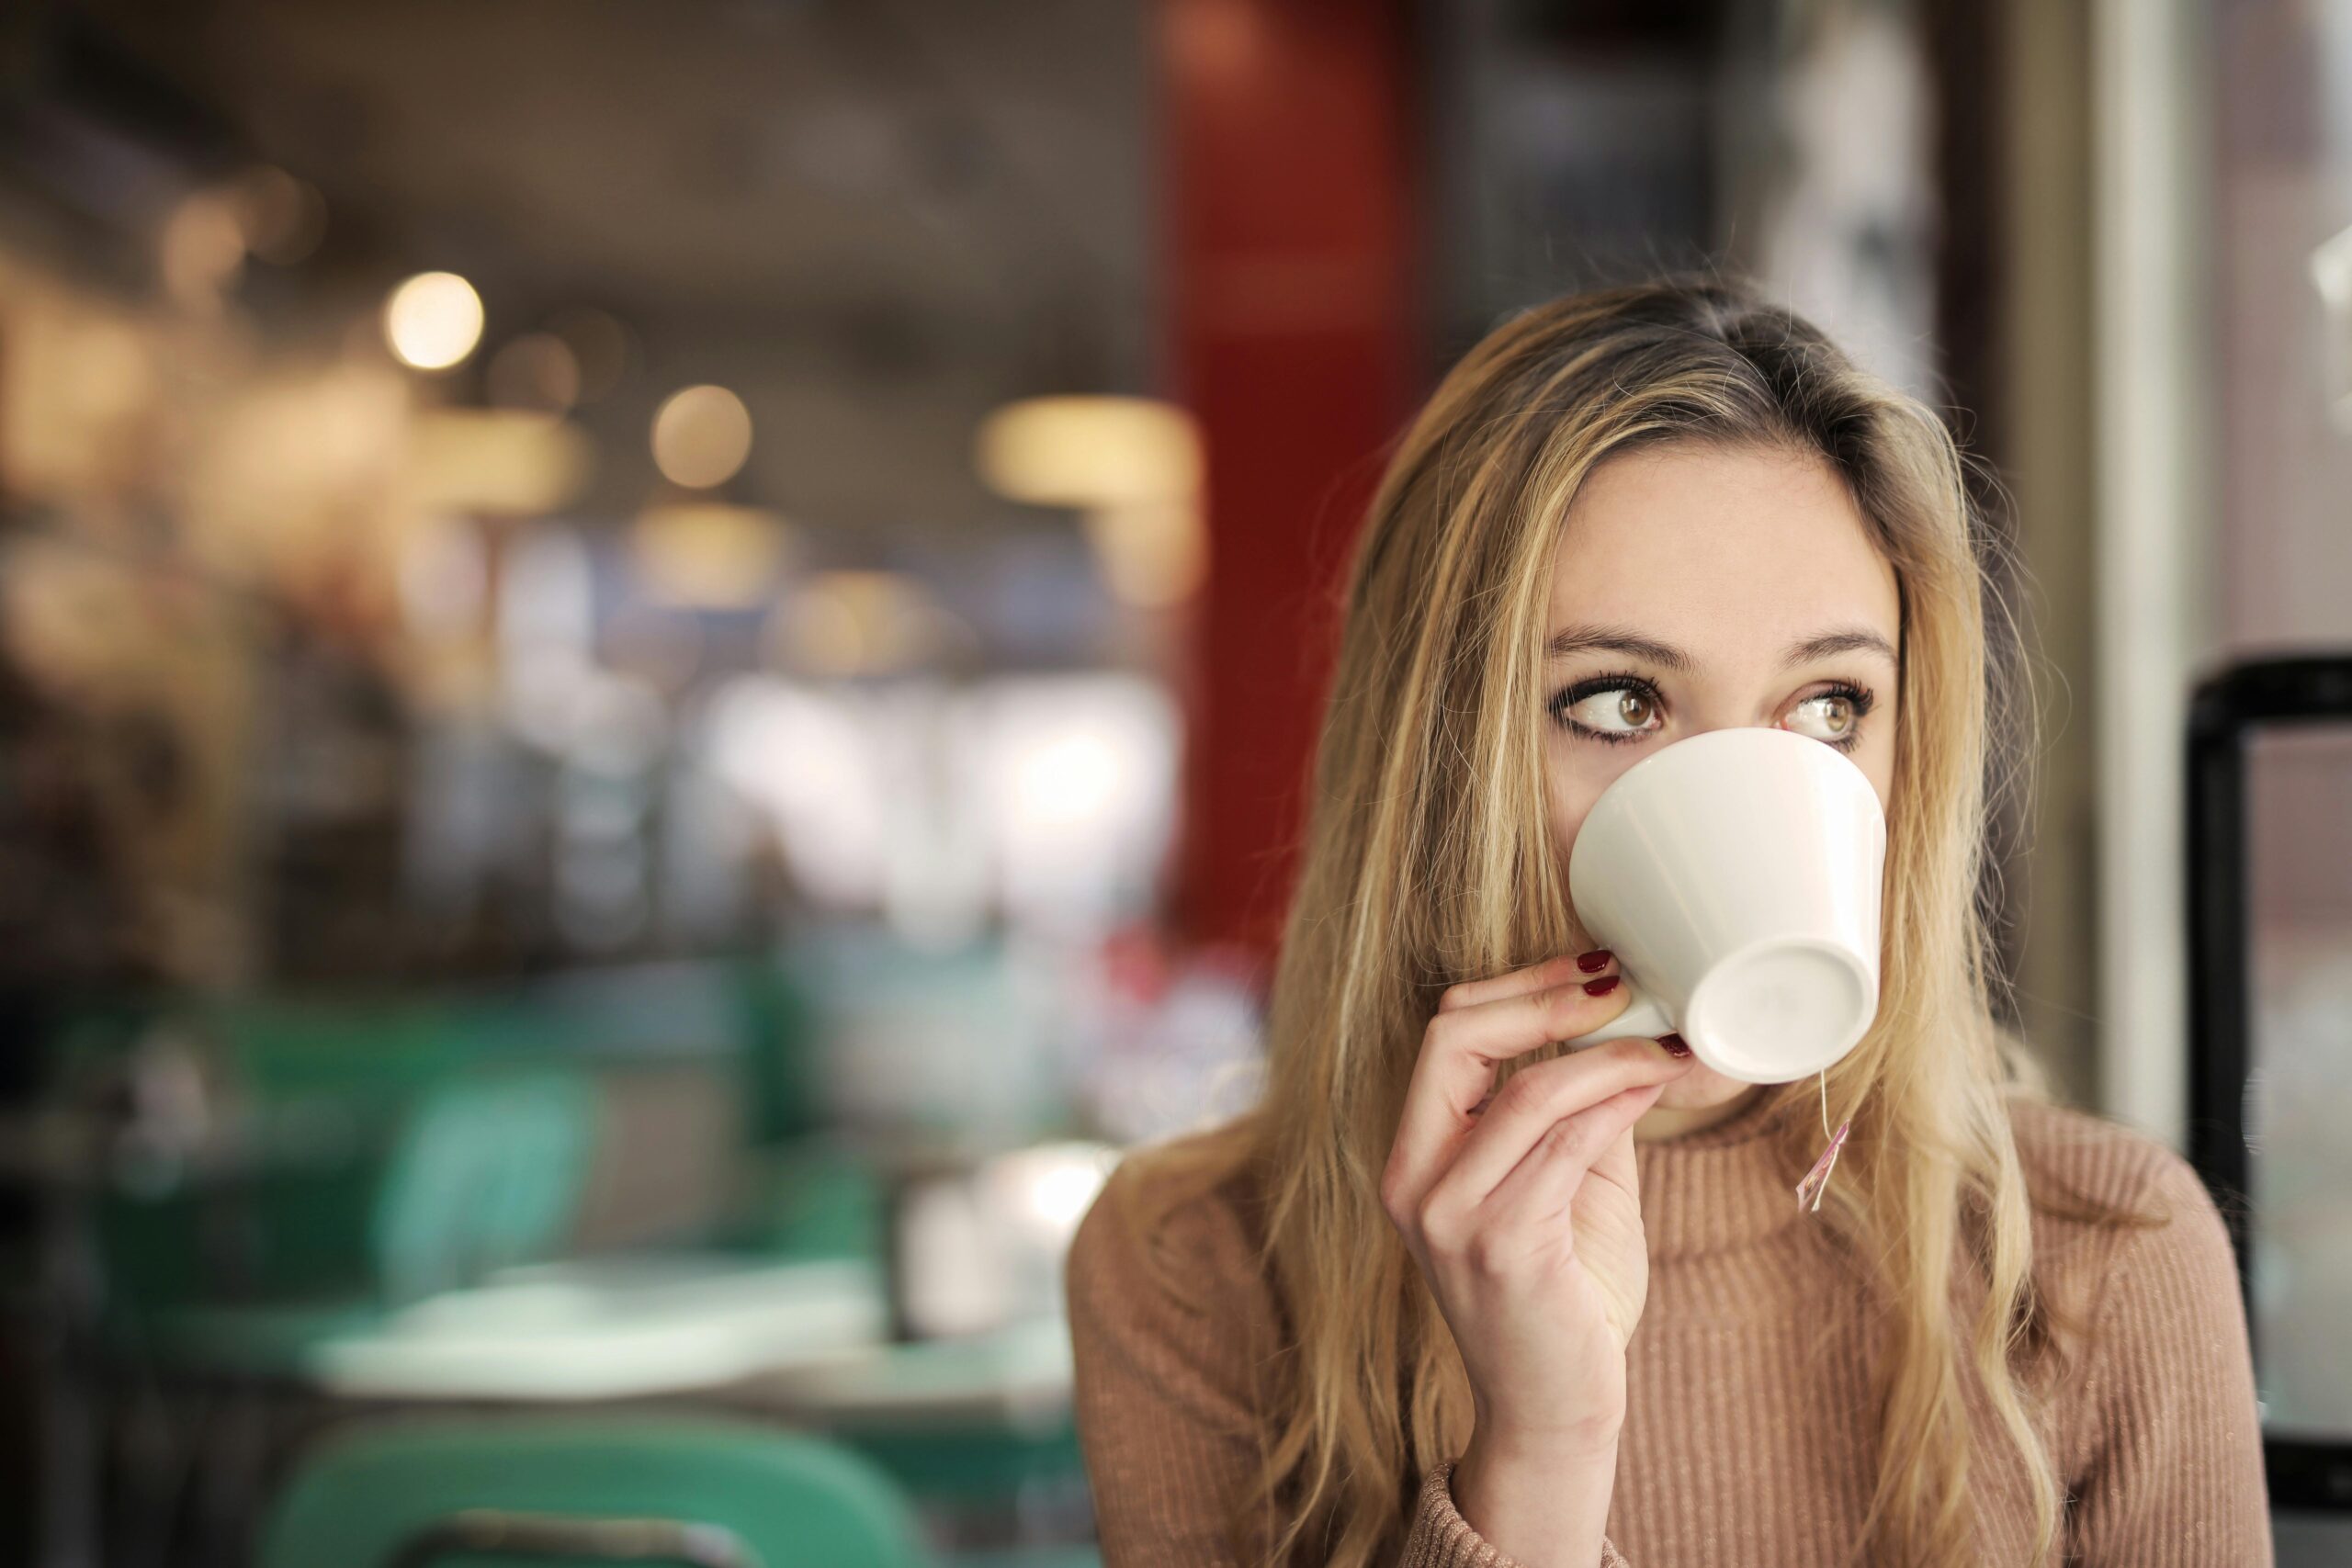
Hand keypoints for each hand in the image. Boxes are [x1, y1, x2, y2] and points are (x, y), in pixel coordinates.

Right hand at [1380, 951, 1691, 1454]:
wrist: (1555, 1414)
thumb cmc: (1566, 1297)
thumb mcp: (1566, 1182)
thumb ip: (1577, 1109)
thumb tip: (1636, 1026)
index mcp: (1415, 1154)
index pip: (1445, 1032)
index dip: (1520, 987)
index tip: (1595, 969)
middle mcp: (1414, 1179)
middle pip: (1456, 1038)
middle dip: (1548, 998)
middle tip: (1625, 988)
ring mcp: (1448, 1215)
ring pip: (1526, 1090)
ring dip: (1610, 1053)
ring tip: (1668, 1043)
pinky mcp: (1499, 1248)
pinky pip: (1563, 1145)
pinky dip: (1617, 1101)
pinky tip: (1657, 1084)